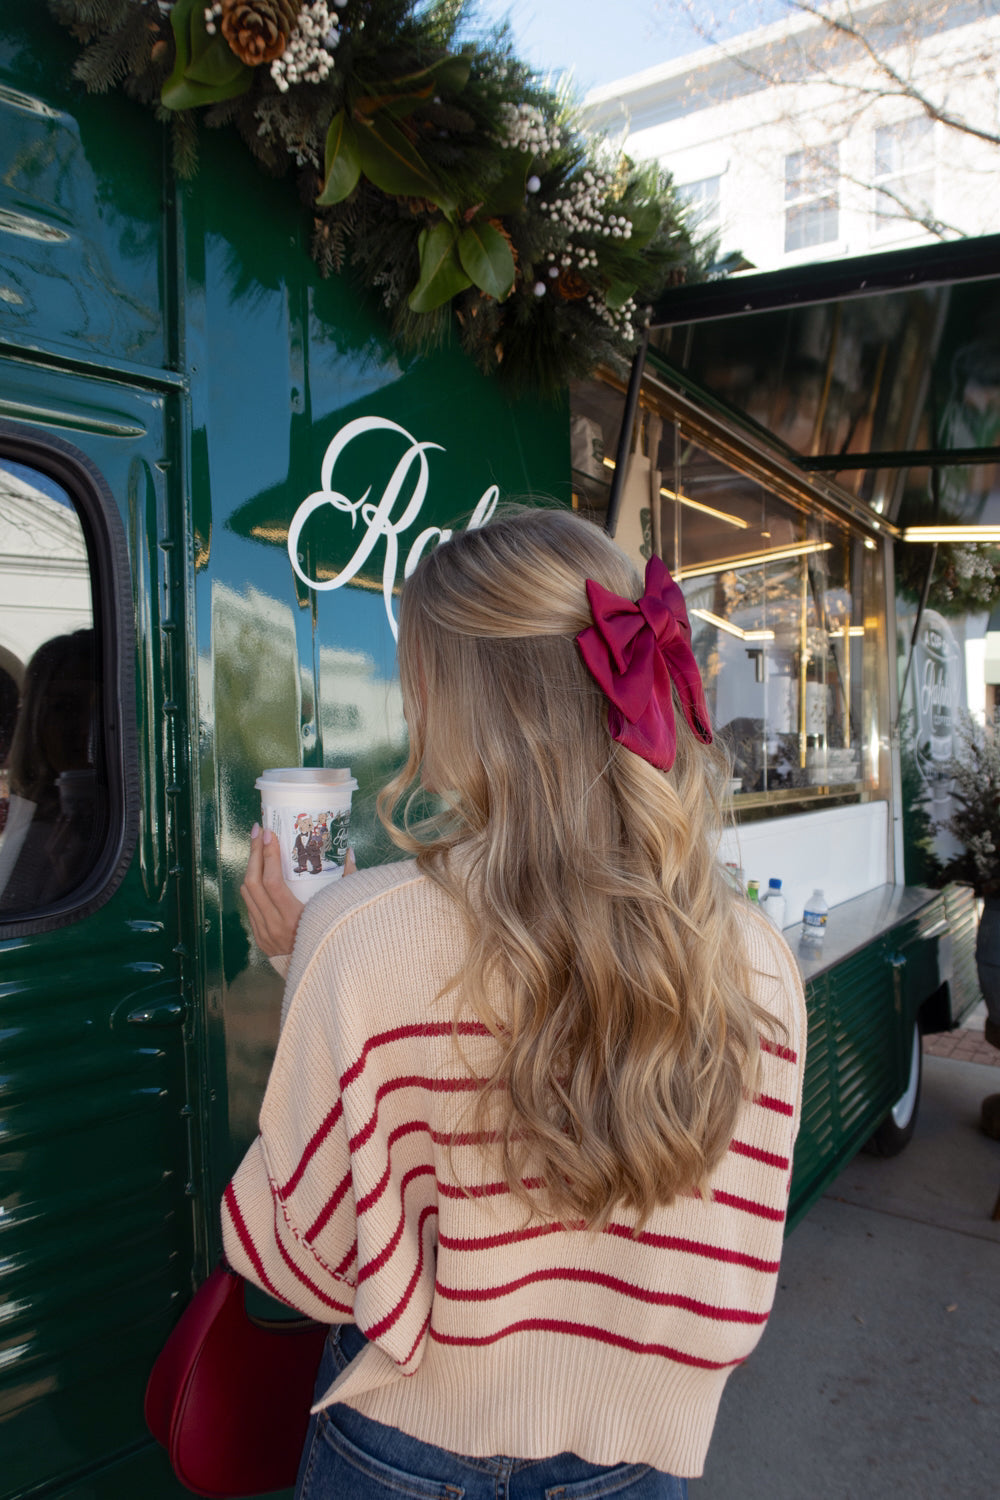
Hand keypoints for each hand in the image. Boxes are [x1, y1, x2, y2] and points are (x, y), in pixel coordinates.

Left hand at [240, 827, 356, 957]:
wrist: (319, 975)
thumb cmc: (334, 940)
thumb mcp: (342, 911)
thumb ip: (348, 882)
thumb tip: (349, 852)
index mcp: (295, 919)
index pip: (273, 882)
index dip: (268, 856)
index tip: (270, 834)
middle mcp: (274, 926)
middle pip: (253, 883)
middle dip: (254, 852)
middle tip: (259, 831)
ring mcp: (264, 932)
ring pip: (247, 892)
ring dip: (250, 866)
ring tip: (257, 846)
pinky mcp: (260, 936)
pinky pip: (249, 905)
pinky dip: (252, 885)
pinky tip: (258, 871)